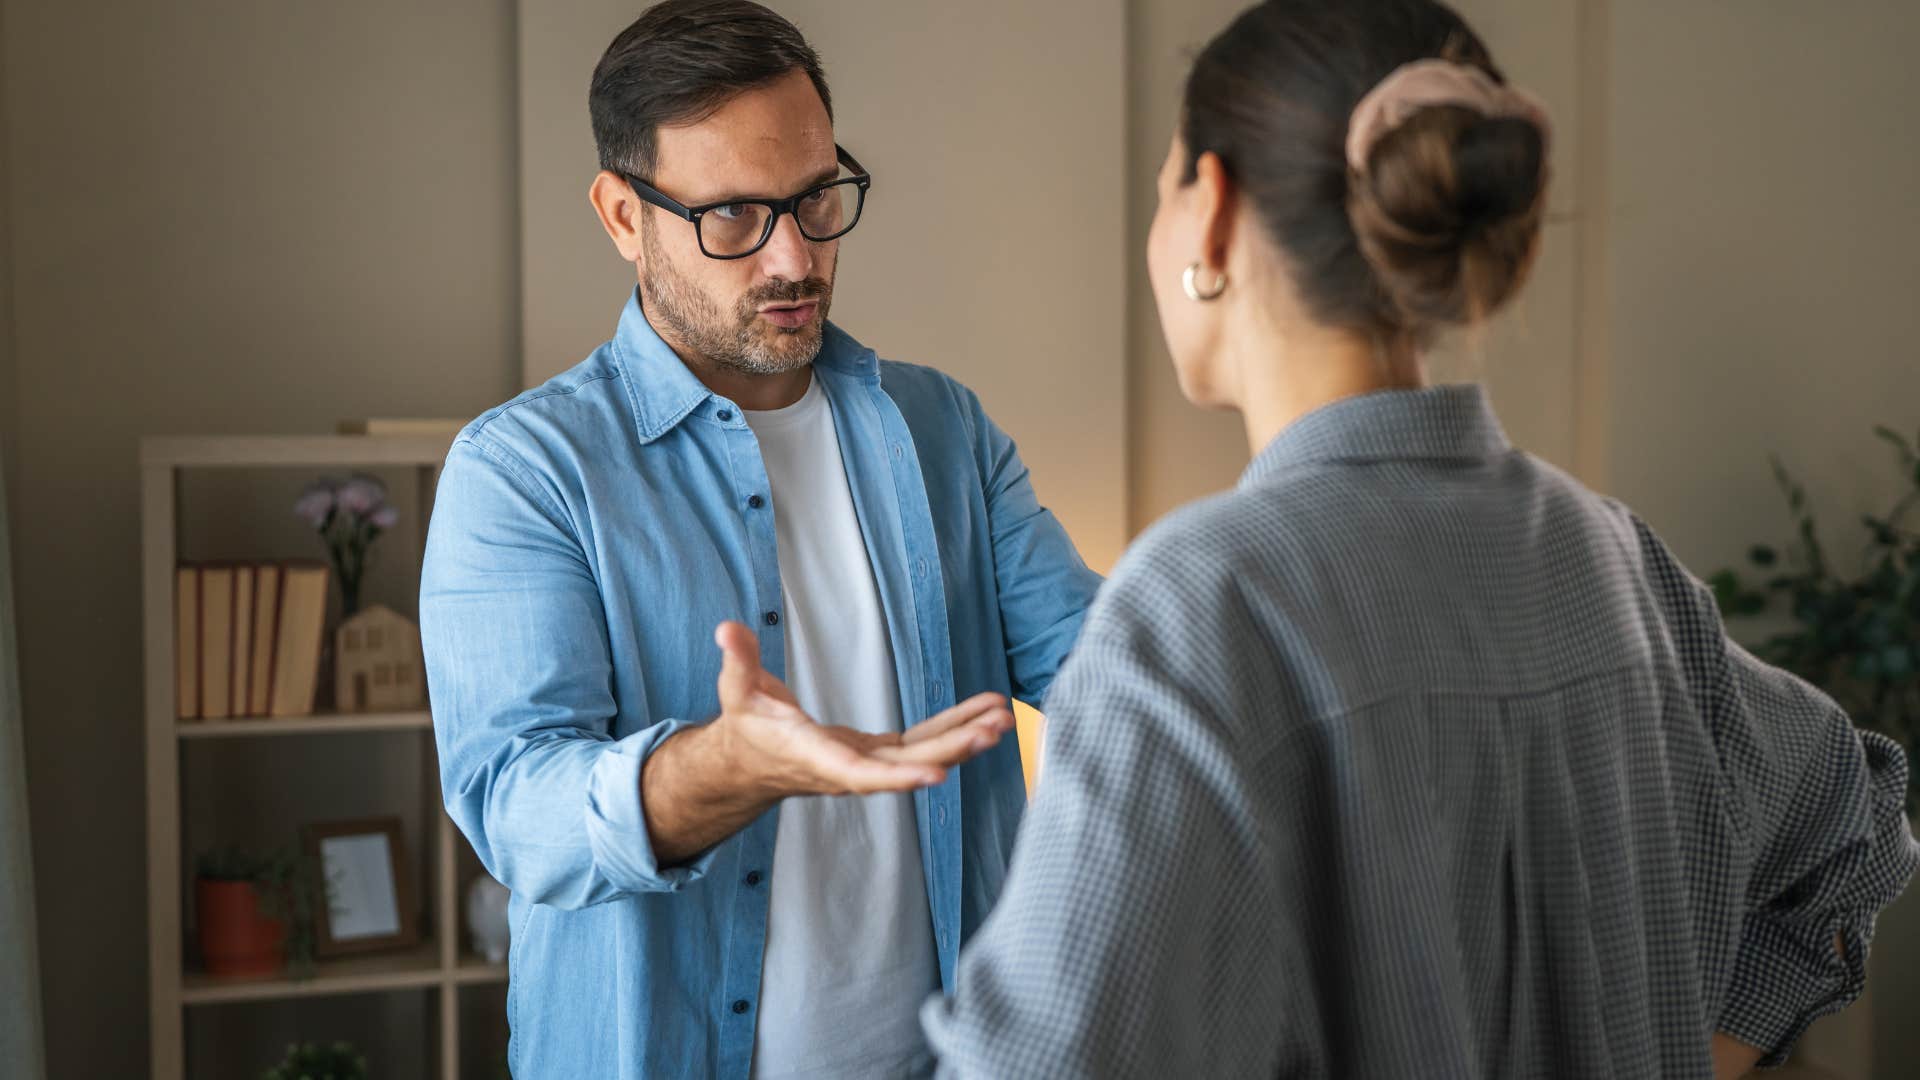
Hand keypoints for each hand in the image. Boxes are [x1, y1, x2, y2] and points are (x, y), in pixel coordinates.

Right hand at [712, 620, 1014, 796]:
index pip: (859, 772)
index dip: (897, 776)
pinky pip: (922, 743)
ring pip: (922, 755)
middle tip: (992, 730)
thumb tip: (727, 629)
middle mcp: (848, 769)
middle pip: (906, 764)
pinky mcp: (878, 754)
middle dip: (951, 749)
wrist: (748, 765)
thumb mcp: (735, 692)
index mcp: (814, 756)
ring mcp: (867, 763)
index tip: (935, 775)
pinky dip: (954, 728)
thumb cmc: (745, 728)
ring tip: (1003, 720)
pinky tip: (986, 714)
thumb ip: (737, 661)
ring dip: (964, 738)